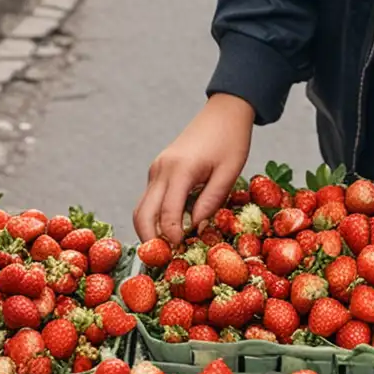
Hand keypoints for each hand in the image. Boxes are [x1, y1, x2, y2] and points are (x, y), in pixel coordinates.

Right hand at [133, 95, 254, 245]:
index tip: (182, 252)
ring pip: (141, 208)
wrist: (224, 112)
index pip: (167, 214)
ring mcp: (157, 169)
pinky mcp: (159, 170)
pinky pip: (150, 199)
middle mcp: (161, 170)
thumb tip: (196, 228)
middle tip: (166, 260)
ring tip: (167, 250)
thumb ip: (212, 201)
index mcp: (180, 170)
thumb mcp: (230, 172)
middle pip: (143, 214)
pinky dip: (154, 217)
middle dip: (150, 241)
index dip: (172, 237)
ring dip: (149, 231)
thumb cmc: (231, 140)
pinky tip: (171, 229)